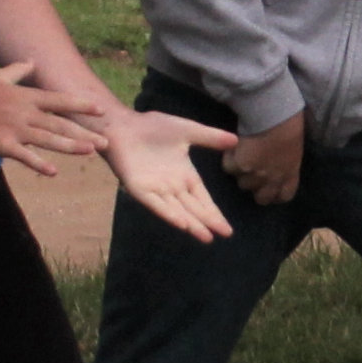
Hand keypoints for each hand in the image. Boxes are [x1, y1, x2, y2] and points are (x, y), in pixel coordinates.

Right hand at [0, 58, 106, 171]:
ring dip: (71, 146)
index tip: (101, 110)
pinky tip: (53, 172)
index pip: (60, 101)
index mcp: (26, 96)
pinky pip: (24, 156)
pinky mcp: (1, 144)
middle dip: (85, 132)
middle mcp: (25, 111)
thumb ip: (18, 71)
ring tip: (91, 152)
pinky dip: (38, 163)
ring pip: (48, 139)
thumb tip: (30, 61)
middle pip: (60, 123)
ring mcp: (14, 128)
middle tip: (106, 141)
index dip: (81, 105)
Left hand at [97, 105, 242, 243]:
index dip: (214, 213)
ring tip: (206, 237)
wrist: (125, 125)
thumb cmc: (153, 127)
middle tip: (225, 235)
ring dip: (191, 224)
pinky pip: (156, 204)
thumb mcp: (188, 130)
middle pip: (193, 209)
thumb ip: (210, 137)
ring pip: (177, 211)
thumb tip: (236, 140)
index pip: (203, 200)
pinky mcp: (139, 189)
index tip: (227, 229)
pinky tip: (182, 223)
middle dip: (208, 222)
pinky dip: (169, 214)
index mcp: (185, 176)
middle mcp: (172, 187)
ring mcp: (156, 190)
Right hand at [223, 111, 308, 206]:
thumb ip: (285, 163)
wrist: (273, 112)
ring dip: (241, 172)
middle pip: (261, 198)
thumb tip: (274, 166)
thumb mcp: (293, 148)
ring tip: (242, 154)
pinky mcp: (240, 166)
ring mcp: (256, 175)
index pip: (284, 196)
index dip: (275, 194)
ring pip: (242, 183)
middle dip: (256, 188)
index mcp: (291, 173)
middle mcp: (274, 178)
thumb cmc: (288, 123)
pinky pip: (229, 168)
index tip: (269, 189)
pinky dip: (228, 158)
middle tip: (251, 172)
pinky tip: (233, 146)